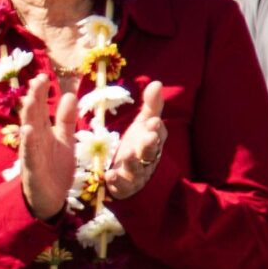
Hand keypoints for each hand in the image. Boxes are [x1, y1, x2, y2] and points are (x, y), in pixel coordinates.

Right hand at [16, 74, 78, 219]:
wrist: (50, 197)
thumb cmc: (55, 167)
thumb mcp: (65, 140)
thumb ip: (66, 119)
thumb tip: (70, 94)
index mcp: (43, 131)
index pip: (41, 108)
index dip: (42, 93)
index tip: (44, 76)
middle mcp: (35, 139)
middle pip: (34, 115)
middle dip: (34, 98)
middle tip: (37, 80)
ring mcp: (31, 152)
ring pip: (29, 131)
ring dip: (29, 116)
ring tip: (31, 99)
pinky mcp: (32, 168)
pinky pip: (29, 153)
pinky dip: (28, 142)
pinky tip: (27, 130)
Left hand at [101, 81, 168, 200]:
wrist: (125, 173)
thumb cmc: (136, 144)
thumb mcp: (142, 124)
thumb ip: (151, 106)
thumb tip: (158, 83)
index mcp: (152, 141)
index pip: (158, 134)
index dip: (156, 129)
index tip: (152, 120)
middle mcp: (146, 158)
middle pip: (150, 152)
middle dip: (149, 144)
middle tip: (147, 136)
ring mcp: (135, 174)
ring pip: (137, 169)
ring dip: (133, 162)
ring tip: (128, 154)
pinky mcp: (122, 186)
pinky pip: (121, 185)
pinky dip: (116, 180)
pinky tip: (109, 174)